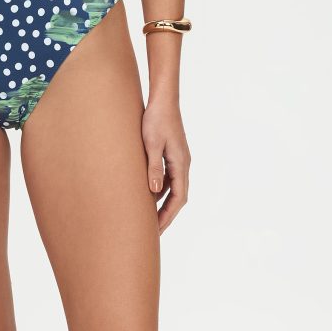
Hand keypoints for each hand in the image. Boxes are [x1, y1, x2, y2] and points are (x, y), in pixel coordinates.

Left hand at [141, 99, 190, 234]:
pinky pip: (169, 177)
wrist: (163, 99)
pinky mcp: (173, 153)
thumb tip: (155, 191)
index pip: (178, 198)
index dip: (168, 215)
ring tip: (149, 216)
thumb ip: (154, 166)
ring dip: (163, 202)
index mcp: (181, 163)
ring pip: (174, 187)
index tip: (157, 231)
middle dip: (167, 214)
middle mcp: (183, 163)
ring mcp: (179, 158)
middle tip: (153, 231)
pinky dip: (161, 188)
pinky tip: (148, 192)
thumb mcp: (151, 143)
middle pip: (178, 196)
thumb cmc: (156, 119)